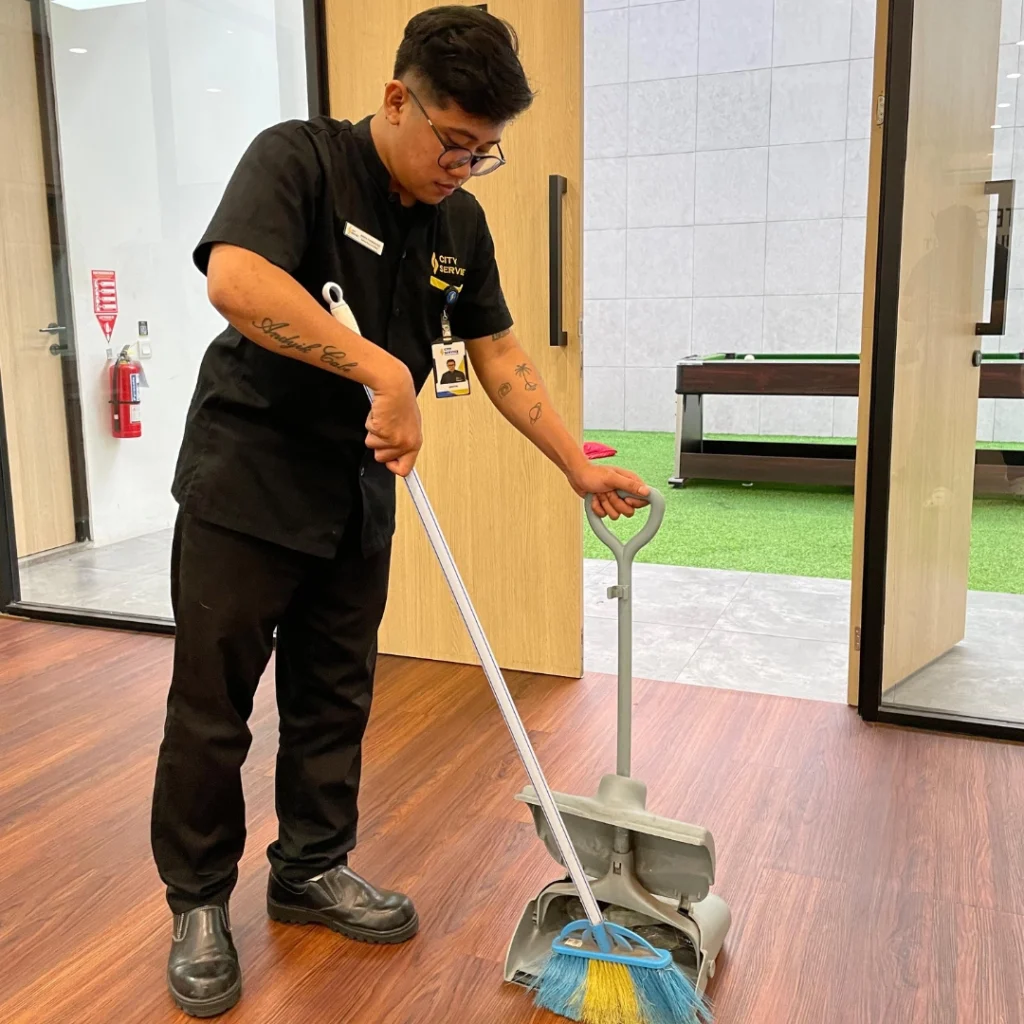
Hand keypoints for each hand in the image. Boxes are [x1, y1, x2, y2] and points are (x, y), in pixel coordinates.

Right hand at [365, 360, 421, 475]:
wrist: (395, 388)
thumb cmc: (401, 402)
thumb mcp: (408, 426)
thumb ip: (402, 442)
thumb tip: (395, 457)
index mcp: (415, 442)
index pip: (405, 469)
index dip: (393, 467)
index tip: (390, 464)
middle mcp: (406, 443)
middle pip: (382, 459)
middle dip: (379, 444)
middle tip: (385, 429)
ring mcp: (394, 439)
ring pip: (373, 447)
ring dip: (374, 433)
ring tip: (383, 420)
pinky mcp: (382, 432)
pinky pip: (369, 435)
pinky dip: (370, 424)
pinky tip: (379, 415)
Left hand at [567, 461, 649, 518]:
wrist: (576, 476)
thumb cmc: (593, 473)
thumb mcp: (612, 478)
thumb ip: (630, 485)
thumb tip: (647, 492)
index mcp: (631, 483)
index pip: (644, 500)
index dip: (635, 502)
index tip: (625, 498)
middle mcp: (625, 492)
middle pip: (629, 510)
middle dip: (615, 503)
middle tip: (608, 492)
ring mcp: (615, 500)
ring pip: (616, 515)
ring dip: (605, 505)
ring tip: (600, 493)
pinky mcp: (605, 506)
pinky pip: (605, 515)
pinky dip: (597, 508)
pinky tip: (594, 498)